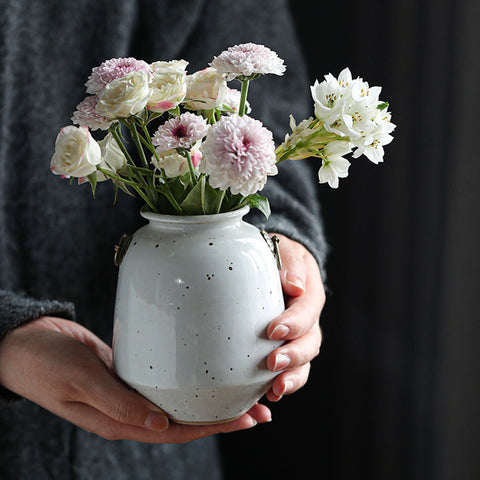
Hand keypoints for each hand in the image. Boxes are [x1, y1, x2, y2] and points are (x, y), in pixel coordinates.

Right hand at [0, 316, 270, 442]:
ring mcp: (129, 393)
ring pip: (177, 401)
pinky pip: (163, 381)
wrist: (25, 343)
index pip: (176, 431)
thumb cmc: (46, 363)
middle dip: (222, 417)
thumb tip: (159, 425)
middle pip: (184, 420)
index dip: (213, 428)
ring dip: (209, 398)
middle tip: (259, 406)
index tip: (247, 420)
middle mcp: (129, 411)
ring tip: (240, 390)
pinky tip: (203, 369)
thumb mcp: (80, 380)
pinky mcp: (127, 374)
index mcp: (118, 421)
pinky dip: (186, 379)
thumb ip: (117, 403)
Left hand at [265, 234, 324, 401]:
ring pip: (303, 363)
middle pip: (310, 343)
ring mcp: (298, 337)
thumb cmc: (277, 255)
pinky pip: (289, 370)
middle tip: (273, 363)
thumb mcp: (284, 250)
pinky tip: (266, 395)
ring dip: (292, 377)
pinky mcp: (285, 348)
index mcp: (309, 294)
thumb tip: (294, 285)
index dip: (294, 322)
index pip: (307, 310)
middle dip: (294, 356)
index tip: (273, 330)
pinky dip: (281, 384)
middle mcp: (307, 320)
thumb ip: (290, 265)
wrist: (275, 266)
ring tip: (276, 390)